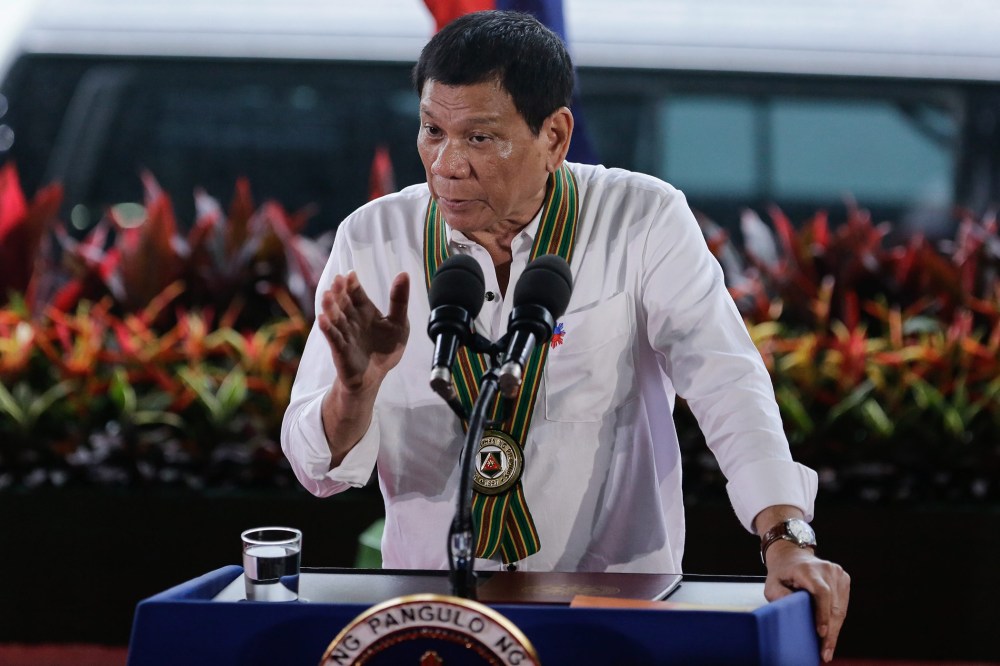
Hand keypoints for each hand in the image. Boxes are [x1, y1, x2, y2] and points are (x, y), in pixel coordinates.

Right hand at [317, 271, 409, 392]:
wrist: (375, 375)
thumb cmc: (385, 348)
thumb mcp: (399, 323)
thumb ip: (399, 300)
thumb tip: (404, 273)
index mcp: (365, 310)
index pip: (356, 293)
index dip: (352, 284)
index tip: (350, 275)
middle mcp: (352, 319)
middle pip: (343, 302)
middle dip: (340, 291)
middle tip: (337, 280)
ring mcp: (344, 333)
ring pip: (335, 318)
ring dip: (330, 307)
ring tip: (327, 296)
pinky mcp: (340, 350)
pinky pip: (333, 338)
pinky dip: (327, 329)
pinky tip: (322, 320)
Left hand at [764, 541, 850, 662]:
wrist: (793, 556)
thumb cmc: (781, 573)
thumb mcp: (771, 583)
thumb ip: (777, 595)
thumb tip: (789, 610)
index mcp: (808, 569)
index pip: (821, 592)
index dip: (823, 613)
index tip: (821, 632)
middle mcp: (827, 569)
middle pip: (833, 605)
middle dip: (830, 631)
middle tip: (825, 652)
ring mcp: (838, 573)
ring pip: (840, 608)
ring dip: (835, 630)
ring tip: (827, 649)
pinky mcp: (844, 579)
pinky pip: (843, 605)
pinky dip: (837, 621)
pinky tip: (831, 634)